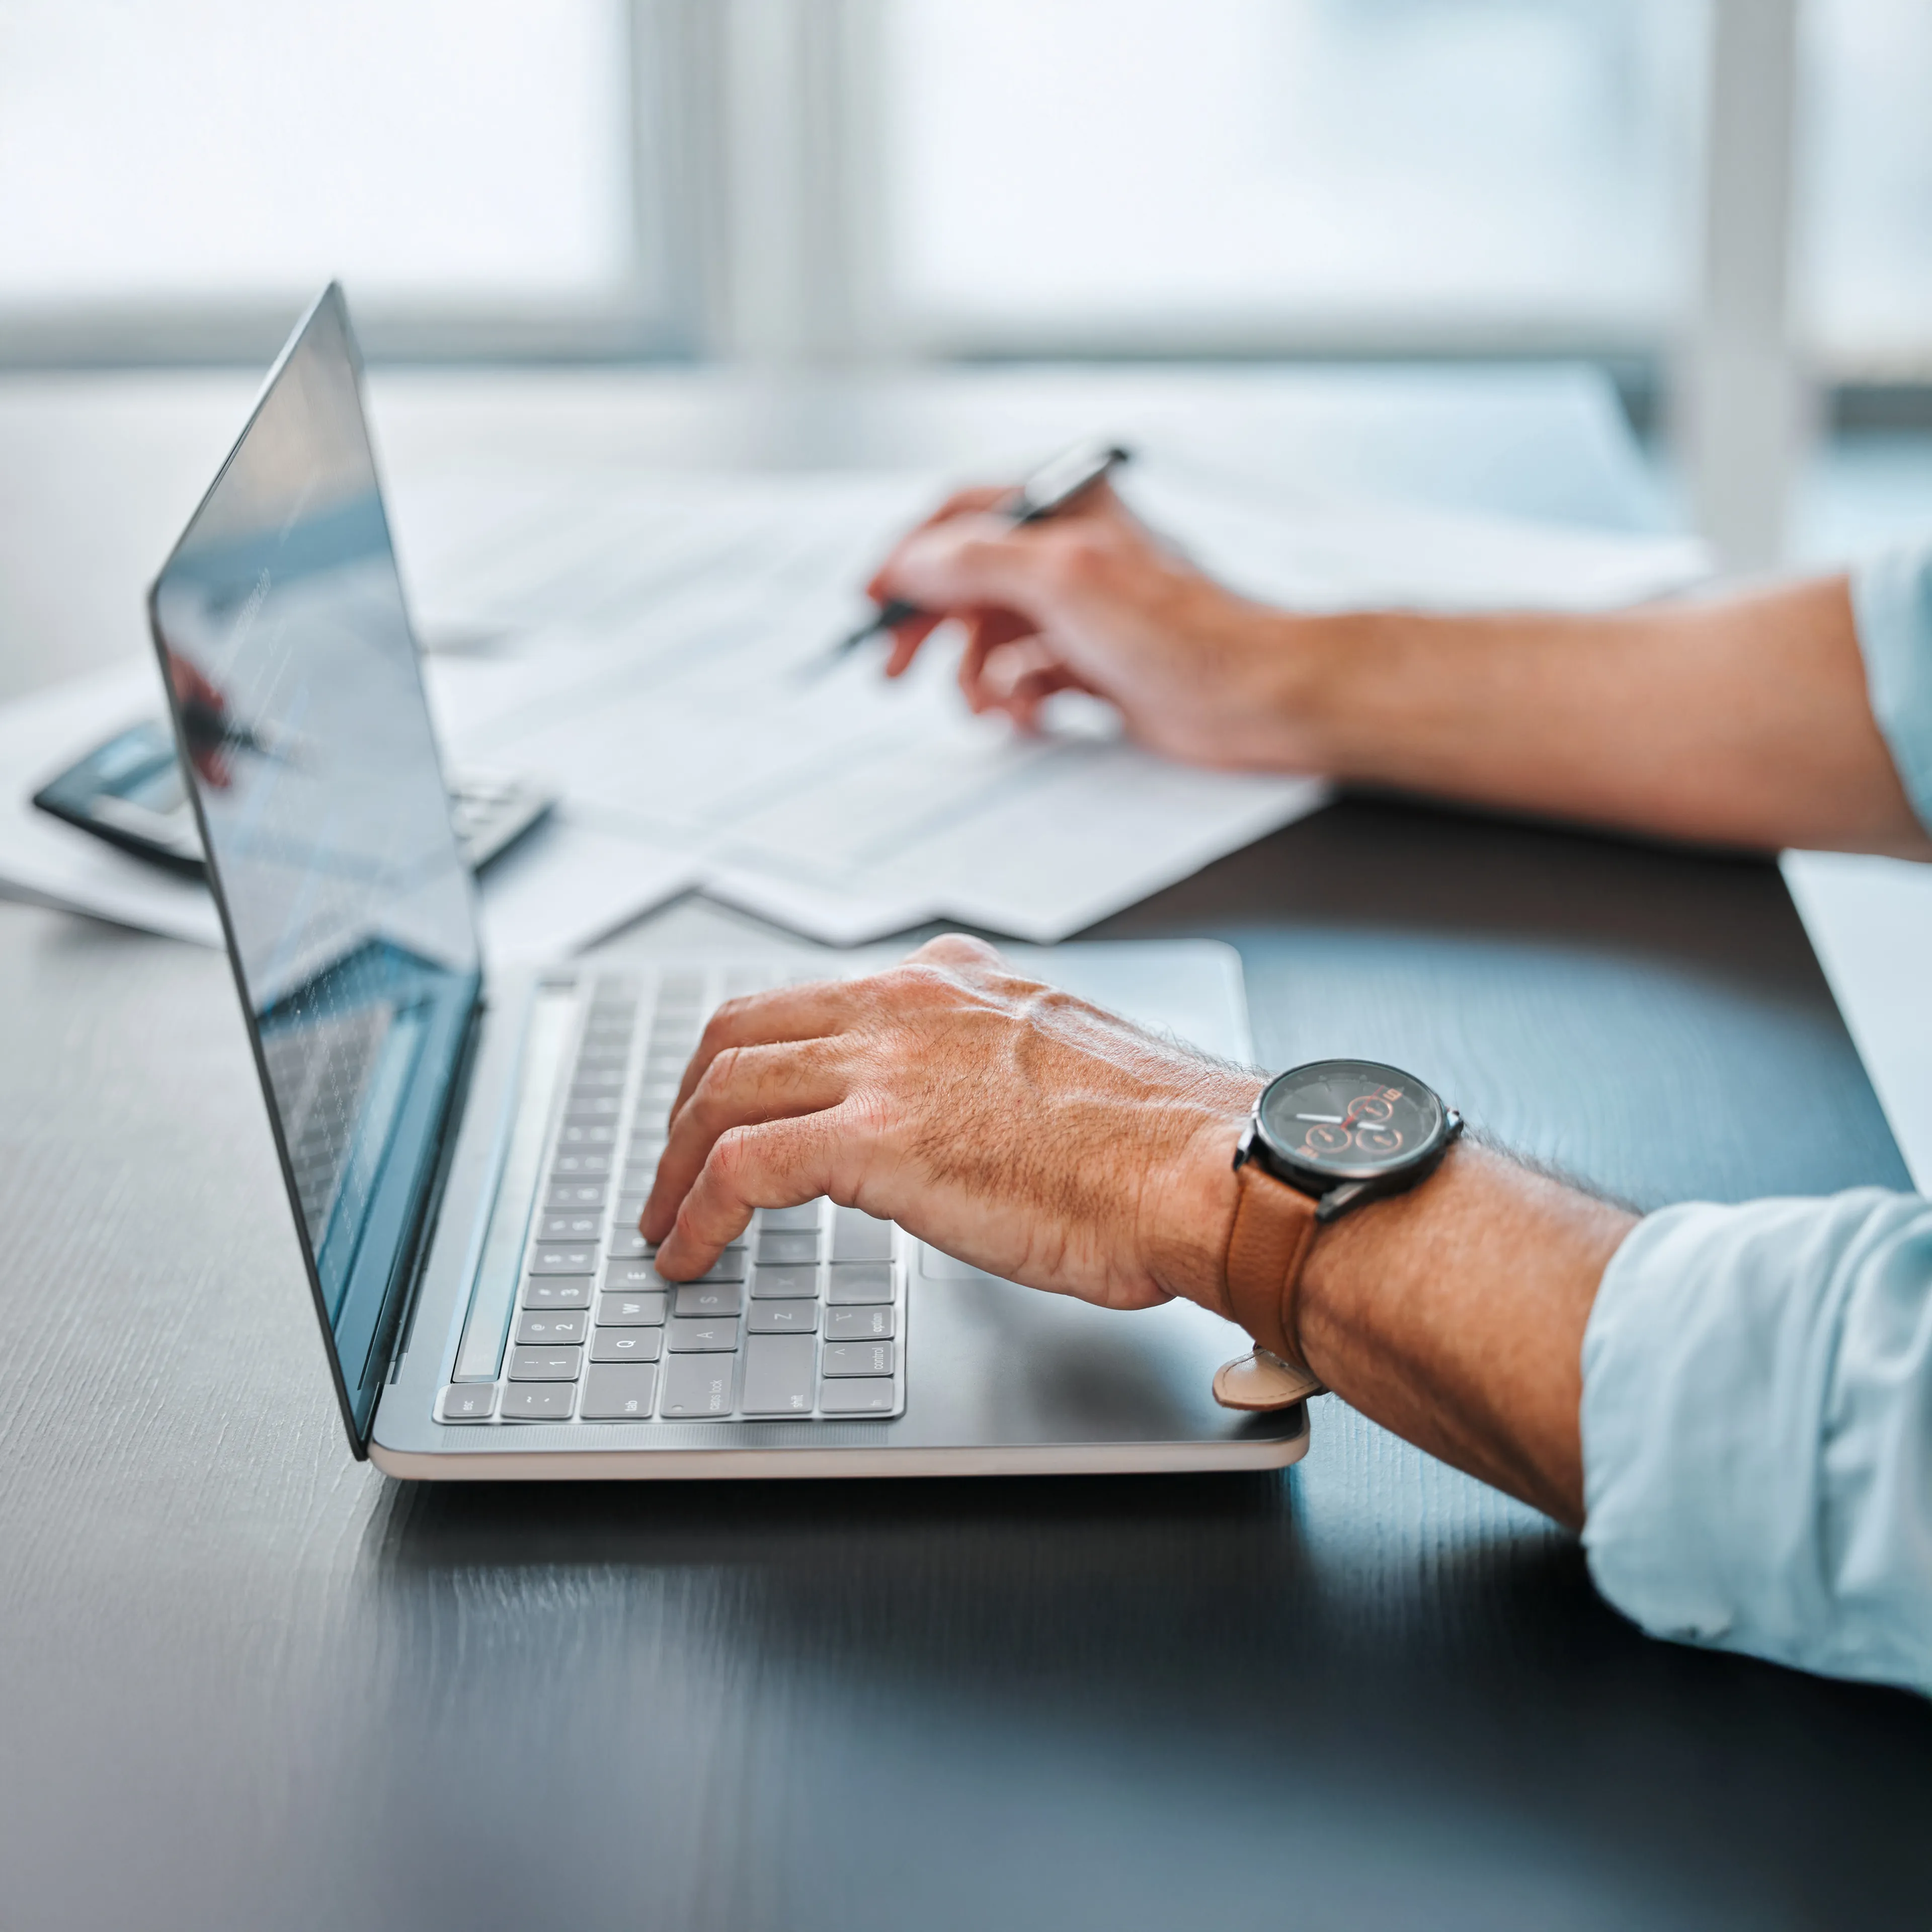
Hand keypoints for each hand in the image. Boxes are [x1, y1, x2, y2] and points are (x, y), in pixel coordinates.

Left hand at [640, 935, 1259, 1314]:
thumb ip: (994, 1063)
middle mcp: (908, 1002)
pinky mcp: (876, 1135)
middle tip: (673, 1161)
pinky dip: (694, 1213)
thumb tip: (966, 1112)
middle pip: (741, 1030)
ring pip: (723, 1090)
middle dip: (689, 1101)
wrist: (1210, 1166)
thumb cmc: (1164, 1140)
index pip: (815, 999)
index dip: (754, 1057)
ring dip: (674, 1162)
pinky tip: (686, 1254)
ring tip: (663, 1220)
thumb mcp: (1062, 1059)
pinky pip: (739, 1168)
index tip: (736, 1106)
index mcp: (953, 981)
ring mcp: (887, 1062)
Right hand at [867, 481, 1317, 769]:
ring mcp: (1080, 614)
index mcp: (1064, 510)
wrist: (1250, 696)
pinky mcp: (1093, 666)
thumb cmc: (1180, 628)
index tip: (874, 601)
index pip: (961, 517)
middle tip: (897, 670)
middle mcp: (1069, 555)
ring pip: (992, 640)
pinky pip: (1025, 681)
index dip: (909, 559)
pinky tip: (1028, 715)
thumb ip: (973, 562)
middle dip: (932, 629)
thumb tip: (909, 564)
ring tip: (988, 704)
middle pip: (967, 583)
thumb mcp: (1060, 576)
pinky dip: (1015, 700)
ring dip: (977, 676)